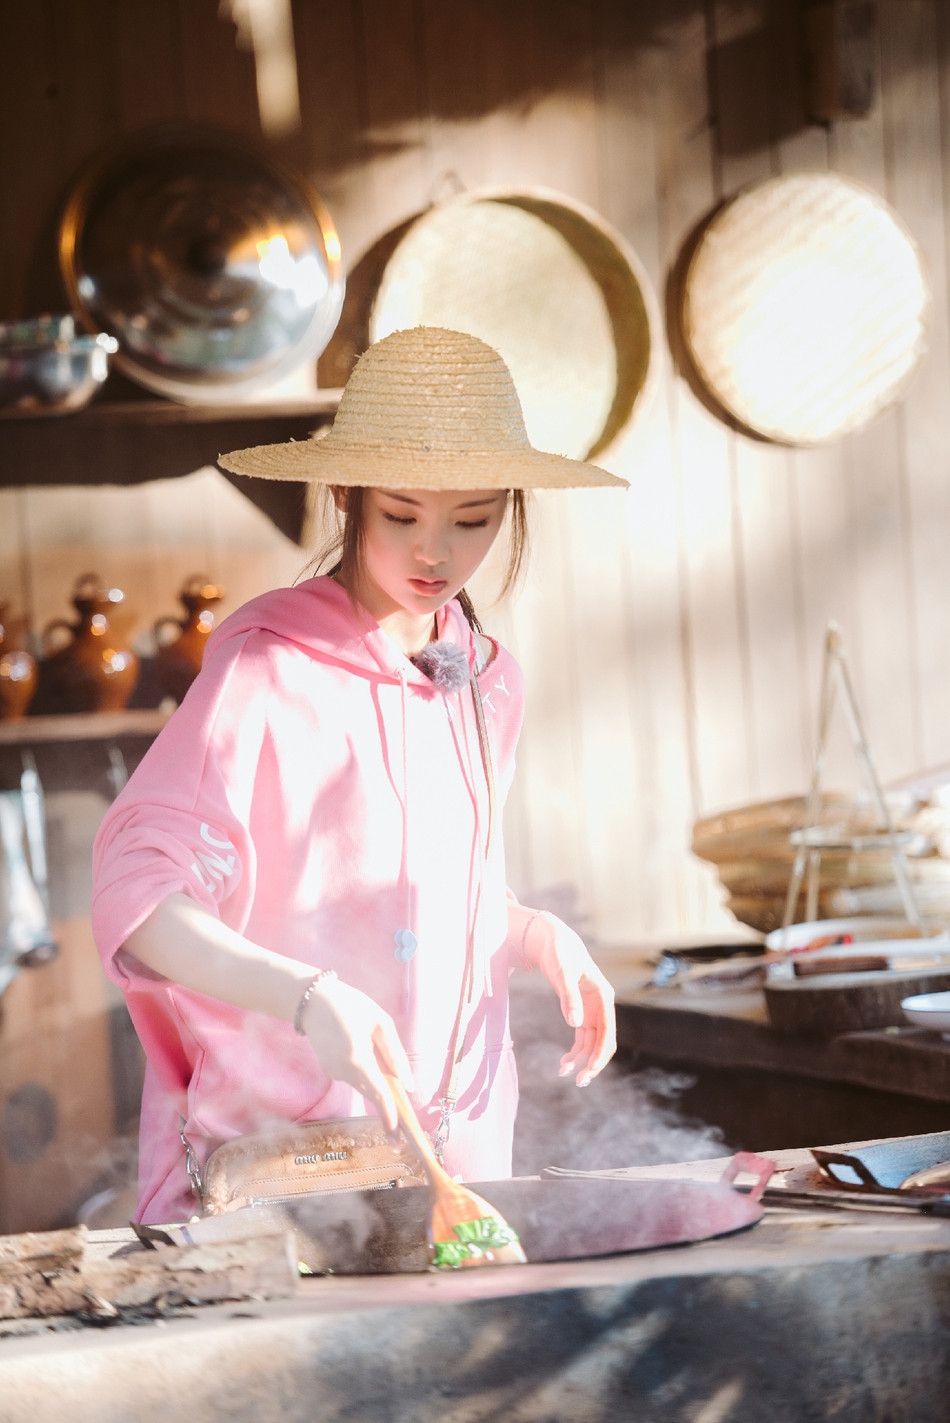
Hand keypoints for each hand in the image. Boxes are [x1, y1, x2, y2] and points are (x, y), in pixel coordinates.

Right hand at [300, 977, 414, 1133]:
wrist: (312, 1001)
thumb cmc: (351, 1005)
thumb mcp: (380, 1022)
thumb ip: (395, 1054)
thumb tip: (407, 1084)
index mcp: (358, 1057)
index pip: (378, 1095)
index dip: (389, 1116)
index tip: (397, 1137)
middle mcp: (342, 1070)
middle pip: (371, 1093)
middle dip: (386, 1101)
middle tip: (401, 1107)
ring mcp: (333, 1072)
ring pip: (362, 1084)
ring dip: (374, 1078)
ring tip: (371, 1047)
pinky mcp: (328, 1071)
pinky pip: (352, 1076)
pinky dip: (362, 1070)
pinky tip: (357, 1047)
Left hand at [523, 912, 615, 1085]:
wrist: (553, 941)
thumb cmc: (559, 952)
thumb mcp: (562, 971)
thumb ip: (569, 996)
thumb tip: (574, 1023)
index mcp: (603, 995)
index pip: (607, 1032)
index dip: (600, 1054)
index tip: (589, 1071)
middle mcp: (601, 1005)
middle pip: (602, 1042)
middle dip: (592, 1063)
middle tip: (578, 1082)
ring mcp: (592, 1010)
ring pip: (592, 1043)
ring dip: (581, 1060)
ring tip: (564, 1073)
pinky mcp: (581, 1012)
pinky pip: (582, 1038)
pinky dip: (575, 1051)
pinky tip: (564, 1063)